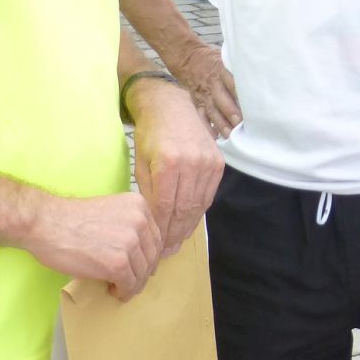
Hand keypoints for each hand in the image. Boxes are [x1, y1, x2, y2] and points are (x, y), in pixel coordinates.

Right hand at [24, 192, 161, 300]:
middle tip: (132, 282)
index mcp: (139, 205)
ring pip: (142, 272)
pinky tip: (114, 291)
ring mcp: (131, 242)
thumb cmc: (71, 219)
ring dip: (133, 284)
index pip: (155, 236)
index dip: (148, 255)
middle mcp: (140, 221)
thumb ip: (128, 224)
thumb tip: (140, 252)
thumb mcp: (111, 210)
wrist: (47, 223)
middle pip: (152, 255)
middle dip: (143, 272)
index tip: (142, 266)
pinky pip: (129, 284)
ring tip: (121, 289)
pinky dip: (123, 291)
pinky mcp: (118, 263)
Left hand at [131, 81, 224, 255]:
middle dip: (174, 234)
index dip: (160, 231)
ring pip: (199, 205)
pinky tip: (189, 221)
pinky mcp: (218, 162)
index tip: (154, 247)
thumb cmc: (150, 136)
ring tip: (177, 241)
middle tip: (166, 252)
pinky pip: (209, 194)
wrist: (170, 107)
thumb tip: (152, 225)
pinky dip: (199, 210)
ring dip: (188, 226)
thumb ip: (148, 194)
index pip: (165, 208)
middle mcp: (192, 163)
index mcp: (168, 164)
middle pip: (184, 209)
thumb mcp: (141, 164)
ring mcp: (208, 162)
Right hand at [172, 41, 241, 138]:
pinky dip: (207, 126)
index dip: (239, 93)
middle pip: (221, 99)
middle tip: (240, 123)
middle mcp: (212, 84)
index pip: (231, 83)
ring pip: (212, 110)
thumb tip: (260, 76)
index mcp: (221, 71)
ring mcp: (203, 94)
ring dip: (221, 123)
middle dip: (230, 112)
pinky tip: (215, 136)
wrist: (189, 59)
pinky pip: (201, 116)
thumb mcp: (226, 57)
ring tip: (230, 135)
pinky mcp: (197, 102)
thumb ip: (239, 68)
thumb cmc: (215, 60)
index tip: (250, 104)